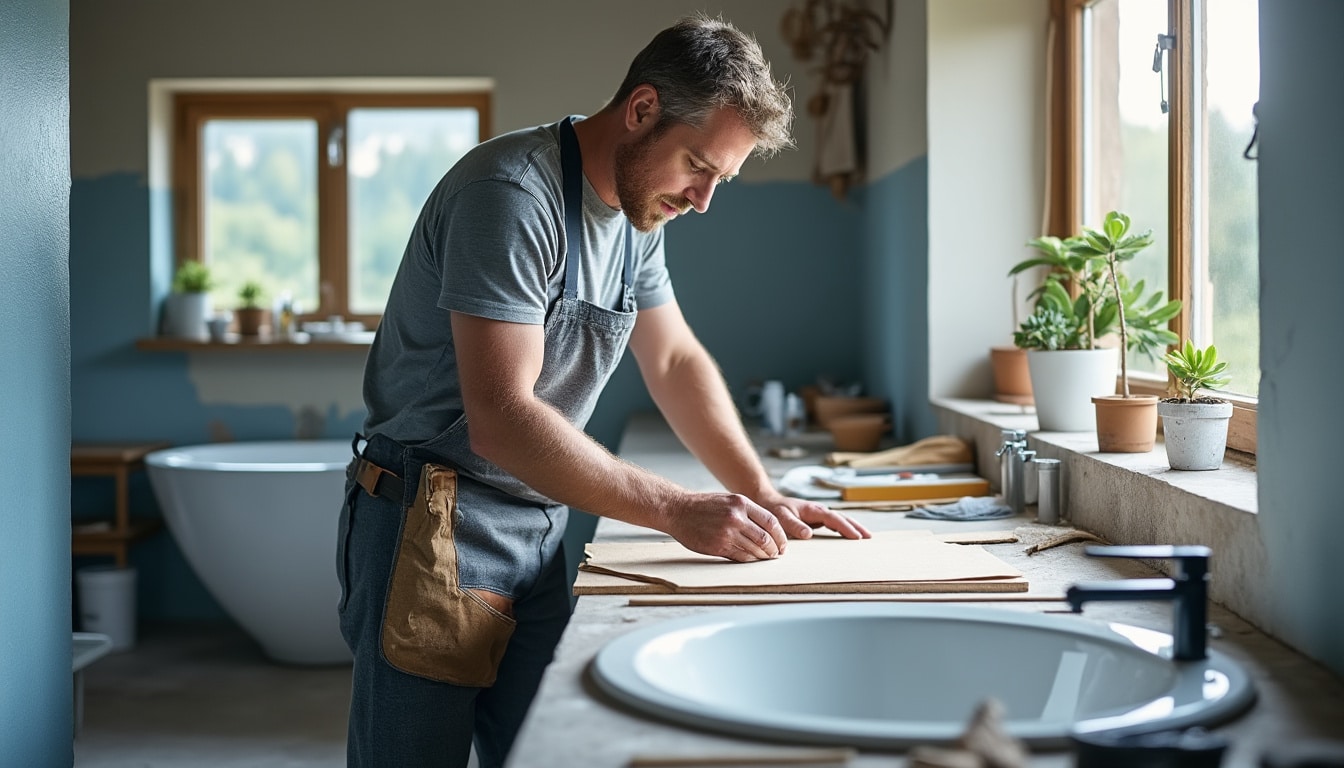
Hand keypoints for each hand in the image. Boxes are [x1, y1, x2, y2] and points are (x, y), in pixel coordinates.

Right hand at [665, 492, 791, 562]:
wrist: (678, 510)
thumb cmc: (704, 506)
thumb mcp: (729, 500)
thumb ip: (748, 512)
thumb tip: (768, 529)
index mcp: (741, 503)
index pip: (771, 522)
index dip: (780, 536)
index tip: (782, 544)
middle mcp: (736, 517)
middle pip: (766, 538)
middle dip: (774, 549)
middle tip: (776, 554)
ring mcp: (727, 532)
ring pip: (755, 550)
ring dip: (763, 557)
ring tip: (765, 558)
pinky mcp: (718, 546)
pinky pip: (741, 557)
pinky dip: (750, 560)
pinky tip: (751, 559)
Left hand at [752, 491, 872, 541]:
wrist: (768, 502)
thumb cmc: (774, 510)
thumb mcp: (781, 517)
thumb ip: (793, 525)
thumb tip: (809, 534)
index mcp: (813, 509)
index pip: (834, 518)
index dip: (846, 527)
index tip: (856, 537)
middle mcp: (819, 510)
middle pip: (842, 517)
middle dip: (856, 526)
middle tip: (869, 537)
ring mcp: (819, 514)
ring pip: (841, 519)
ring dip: (853, 527)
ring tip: (867, 537)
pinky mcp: (817, 519)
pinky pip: (834, 524)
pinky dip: (845, 528)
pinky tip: (851, 536)